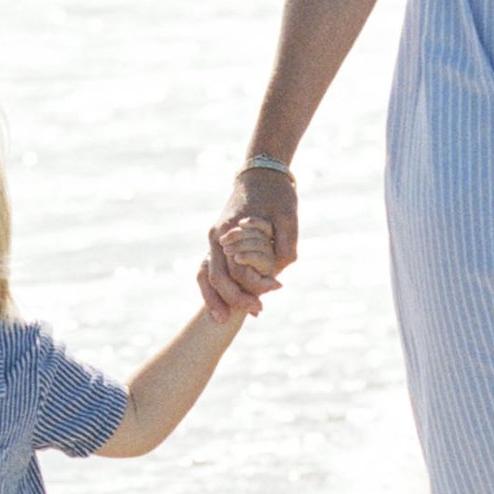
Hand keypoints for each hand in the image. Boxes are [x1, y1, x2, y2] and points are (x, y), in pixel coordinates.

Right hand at [200, 163, 296, 318]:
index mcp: (232, 229)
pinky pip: (207, 269)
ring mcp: (214, 239)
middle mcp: (217, 236)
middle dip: (234, 299)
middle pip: (217, 276)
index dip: (256, 283)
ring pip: (205, 275)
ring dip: (214, 299)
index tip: (277, 289)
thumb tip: (280, 271)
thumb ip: (285, 243)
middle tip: (257, 313)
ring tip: (223, 320)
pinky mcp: (217, 242)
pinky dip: (212, 288)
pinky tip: (222, 305)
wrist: (260, 173)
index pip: (238, 267)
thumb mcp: (288, 215)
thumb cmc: (276, 193)